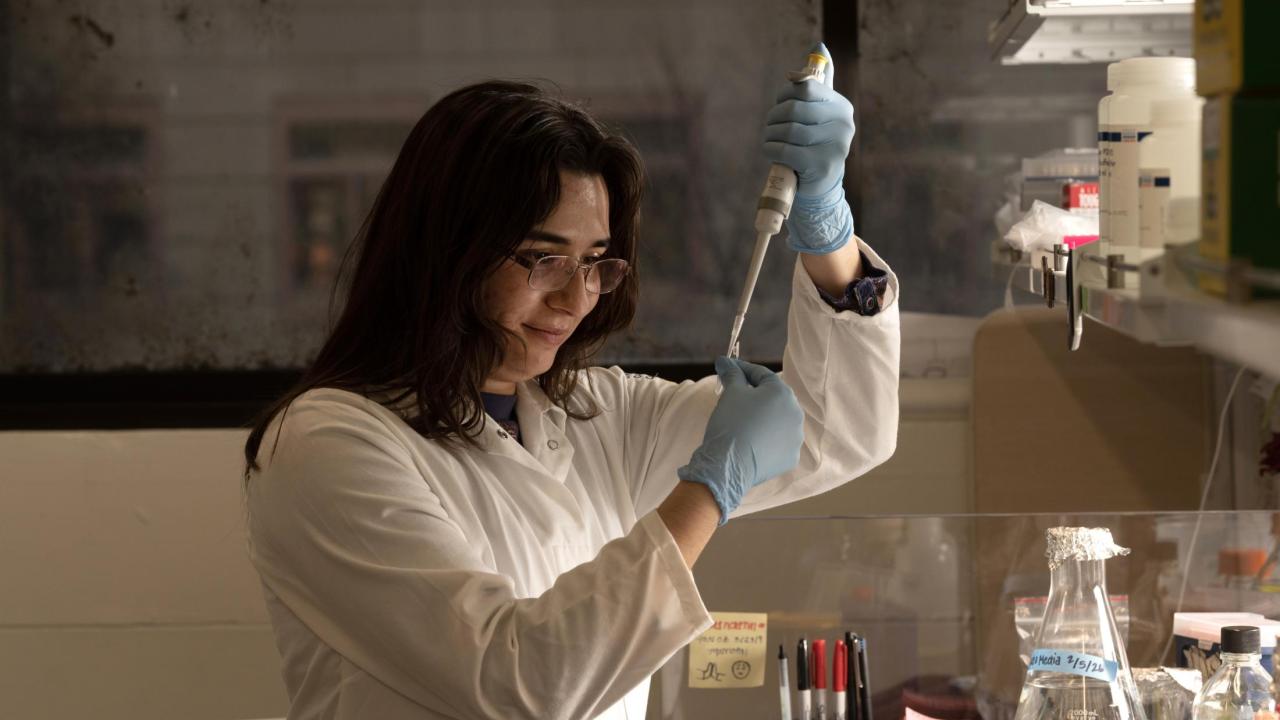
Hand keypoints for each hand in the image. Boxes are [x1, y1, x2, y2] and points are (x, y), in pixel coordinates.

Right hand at [677, 357, 804, 523]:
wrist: (728, 465)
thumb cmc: (730, 423)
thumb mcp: (730, 393)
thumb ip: (732, 374)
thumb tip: (725, 361)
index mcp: (783, 393)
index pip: (761, 375)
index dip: (742, 369)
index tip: (727, 368)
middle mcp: (796, 413)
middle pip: (773, 397)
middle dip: (754, 393)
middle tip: (734, 392)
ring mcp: (795, 438)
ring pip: (777, 421)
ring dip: (762, 417)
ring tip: (742, 420)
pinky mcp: (790, 457)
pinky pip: (777, 441)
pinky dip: (766, 438)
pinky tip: (751, 440)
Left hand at [761, 42, 855, 254]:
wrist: (819, 186)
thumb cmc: (813, 144)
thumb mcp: (818, 113)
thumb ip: (817, 82)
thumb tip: (819, 46)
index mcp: (841, 106)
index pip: (807, 87)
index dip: (785, 93)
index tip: (779, 104)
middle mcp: (843, 123)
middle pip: (795, 108)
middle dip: (774, 116)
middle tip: (769, 126)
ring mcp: (835, 145)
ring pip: (788, 130)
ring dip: (769, 134)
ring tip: (769, 139)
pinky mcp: (821, 165)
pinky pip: (785, 150)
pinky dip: (770, 149)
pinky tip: (770, 151)